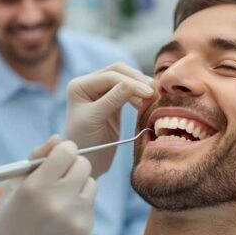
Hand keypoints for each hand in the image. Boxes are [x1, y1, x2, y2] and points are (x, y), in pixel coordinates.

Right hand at [0, 137, 95, 234]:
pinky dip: (78, 210)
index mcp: (36, 187)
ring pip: (91, 185)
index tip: (57, 160)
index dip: (63, 152)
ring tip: (58, 202)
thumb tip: (59, 139)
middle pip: (84, 165)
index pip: (68, 151)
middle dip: (72, 167)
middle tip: (58, 179)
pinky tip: (59, 222)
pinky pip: (89, 209)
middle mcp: (58, 202)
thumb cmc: (5, 222)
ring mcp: (74, 221)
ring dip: (78, 188)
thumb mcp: (11, 186)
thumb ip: (36, 157)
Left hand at [64, 62, 153, 177]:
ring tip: (154, 97)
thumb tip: (133, 83)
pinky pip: (129, 92)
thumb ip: (112, 99)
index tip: (149, 94)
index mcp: (80, 85)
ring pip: (126, 79)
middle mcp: (89, 85)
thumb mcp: (94, 119)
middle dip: (137, 80)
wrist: (85, 162)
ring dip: (140, 86)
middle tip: (155, 92)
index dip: (130, 82)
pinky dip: (139, 95)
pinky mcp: (113, 103)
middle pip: (118, 72)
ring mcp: (102, 93)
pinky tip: (148, 103)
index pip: (110, 76)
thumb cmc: (84, 142)